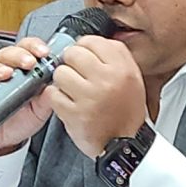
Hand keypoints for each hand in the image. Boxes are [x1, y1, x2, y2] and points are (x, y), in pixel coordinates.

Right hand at [0, 38, 53, 156]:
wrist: (1, 143)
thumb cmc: (18, 120)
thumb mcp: (38, 110)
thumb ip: (47, 98)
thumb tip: (57, 85)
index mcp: (17, 67)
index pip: (25, 48)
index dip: (34, 47)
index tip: (44, 53)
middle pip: (6, 54)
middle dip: (18, 56)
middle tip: (29, 63)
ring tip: (7, 73)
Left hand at [48, 35, 148, 159]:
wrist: (126, 145)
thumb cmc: (126, 112)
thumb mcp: (131, 78)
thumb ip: (113, 57)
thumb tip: (87, 41)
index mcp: (122, 68)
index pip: (91, 41)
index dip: (83, 48)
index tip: (83, 59)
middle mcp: (107, 79)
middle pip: (72, 54)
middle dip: (70, 64)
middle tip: (76, 76)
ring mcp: (90, 97)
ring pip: (60, 73)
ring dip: (62, 82)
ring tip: (72, 91)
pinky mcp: (75, 113)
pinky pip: (53, 94)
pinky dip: (57, 99)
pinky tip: (69, 104)